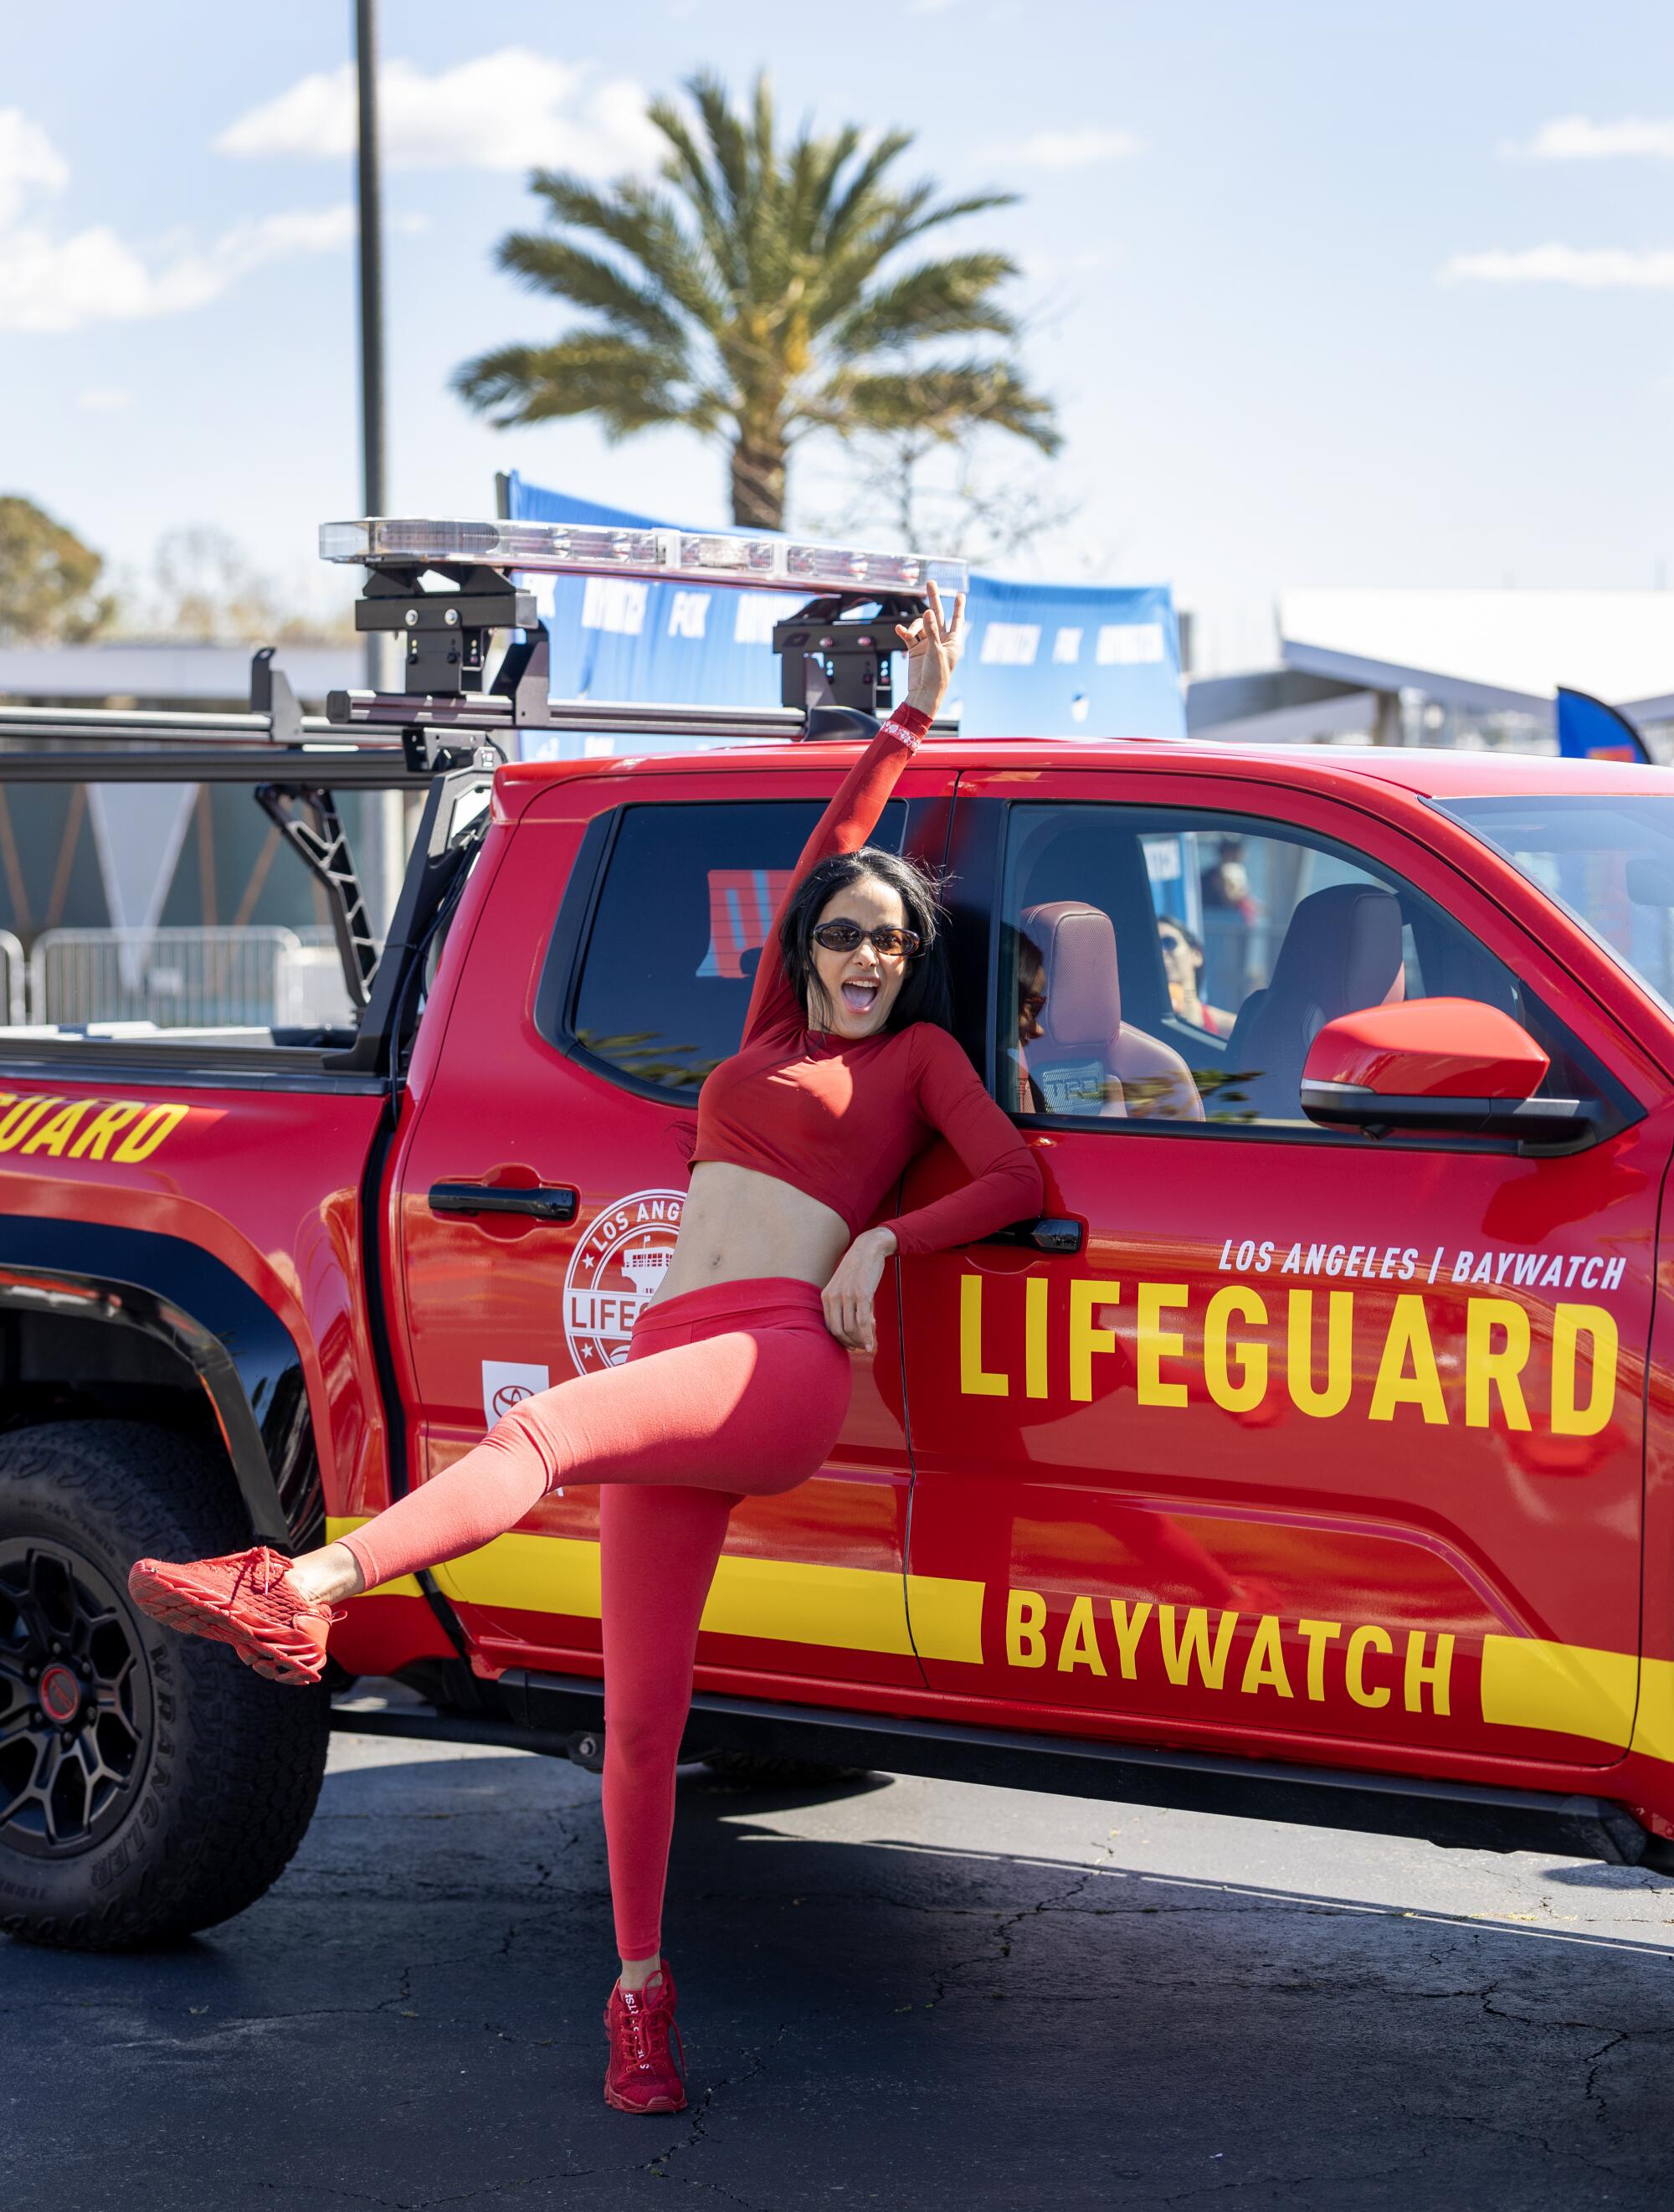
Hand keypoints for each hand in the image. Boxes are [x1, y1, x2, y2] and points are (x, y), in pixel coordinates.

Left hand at [820, 1227, 897, 1352]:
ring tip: (867, 1346)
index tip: (849, 1346)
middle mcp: (834, 1296)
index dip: (839, 1340)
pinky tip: (871, 1345)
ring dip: (859, 1341)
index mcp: (826, 1296)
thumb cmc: (856, 1269)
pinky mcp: (862, 1294)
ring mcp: (848, 1295)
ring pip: (851, 1328)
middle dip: (849, 1343)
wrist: (868, 1249)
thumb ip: (839, 1301)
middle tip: (859, 1349)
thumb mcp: (841, 1284)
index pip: (829, 1326)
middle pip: (838, 1330)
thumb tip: (844, 1324)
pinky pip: (863, 1322)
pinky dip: (867, 1337)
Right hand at [895, 578, 966, 718]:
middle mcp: (941, 640)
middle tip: (931, 583)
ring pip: (920, 625)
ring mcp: (928, 644)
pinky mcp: (916, 649)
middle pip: (937, 615)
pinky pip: (909, 636)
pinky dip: (905, 632)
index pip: (957, 619)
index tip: (960, 594)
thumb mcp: (936, 651)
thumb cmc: (937, 676)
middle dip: (934, 599)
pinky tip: (899, 630)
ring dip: (914, 626)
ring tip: (909, 631)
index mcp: (953, 641)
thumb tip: (927, 611)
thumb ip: (932, 630)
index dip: (958, 606)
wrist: (923, 693)